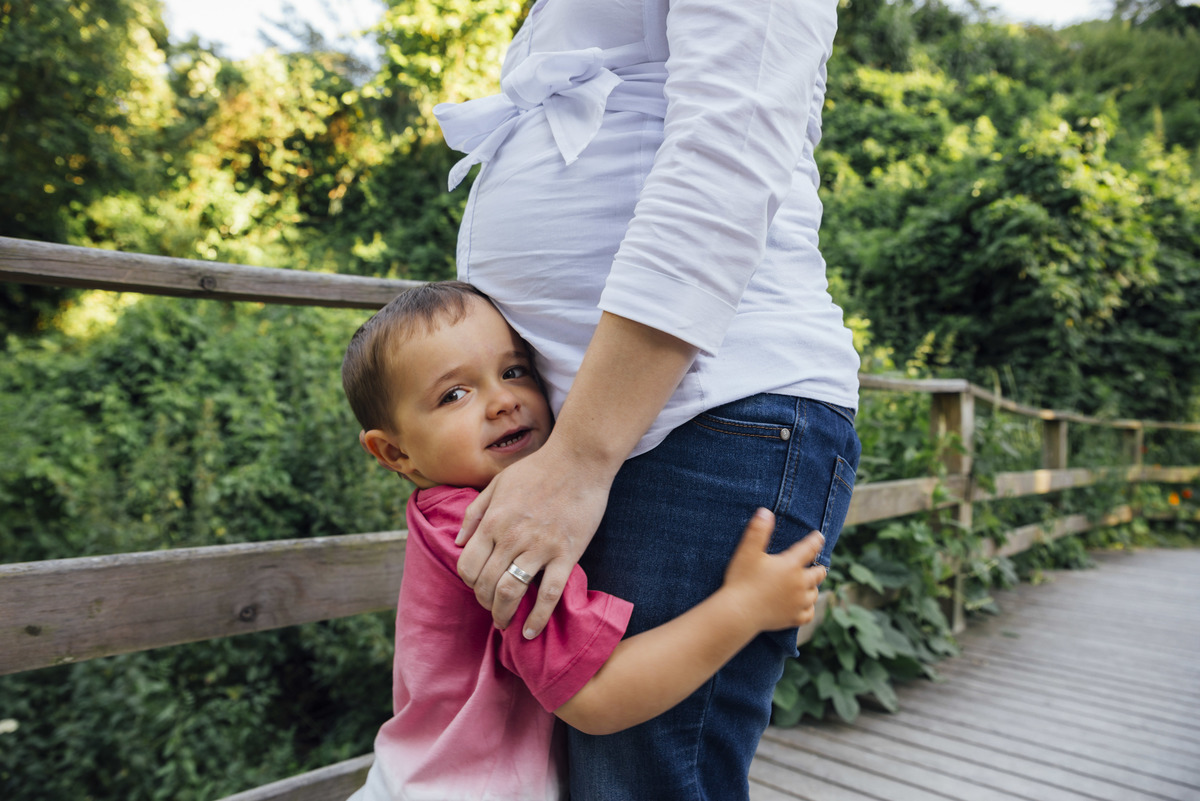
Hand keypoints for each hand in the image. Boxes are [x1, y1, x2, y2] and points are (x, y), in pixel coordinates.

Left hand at [456, 441, 614, 635]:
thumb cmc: (538, 468)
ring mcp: (539, 547)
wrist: (579, 459)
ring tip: (506, 623)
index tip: (479, 587)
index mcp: (492, 521)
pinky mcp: (566, 554)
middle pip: (486, 584)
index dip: (469, 583)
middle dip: (485, 603)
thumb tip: (458, 541)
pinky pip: (549, 594)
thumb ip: (474, 513)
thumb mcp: (497, 483)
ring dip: (503, 614)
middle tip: (493, 609)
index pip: (467, 566)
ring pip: (511, 592)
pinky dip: (538, 617)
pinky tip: (531, 631)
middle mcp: (511, 536)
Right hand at [722, 509, 826, 631]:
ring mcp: (798, 603)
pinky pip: (809, 614)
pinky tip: (805, 606)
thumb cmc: (741, 580)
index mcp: (791, 565)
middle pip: (818, 573)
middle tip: (818, 565)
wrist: (738, 612)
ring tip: (809, 585)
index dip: (815, 540)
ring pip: (815, 594)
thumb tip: (765, 511)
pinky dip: (809, 609)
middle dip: (818, 568)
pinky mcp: (792, 618)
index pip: (809, 549)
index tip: (819, 536)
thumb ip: (758, 530)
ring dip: (813, 588)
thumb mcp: (747, 551)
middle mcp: (799, 584)